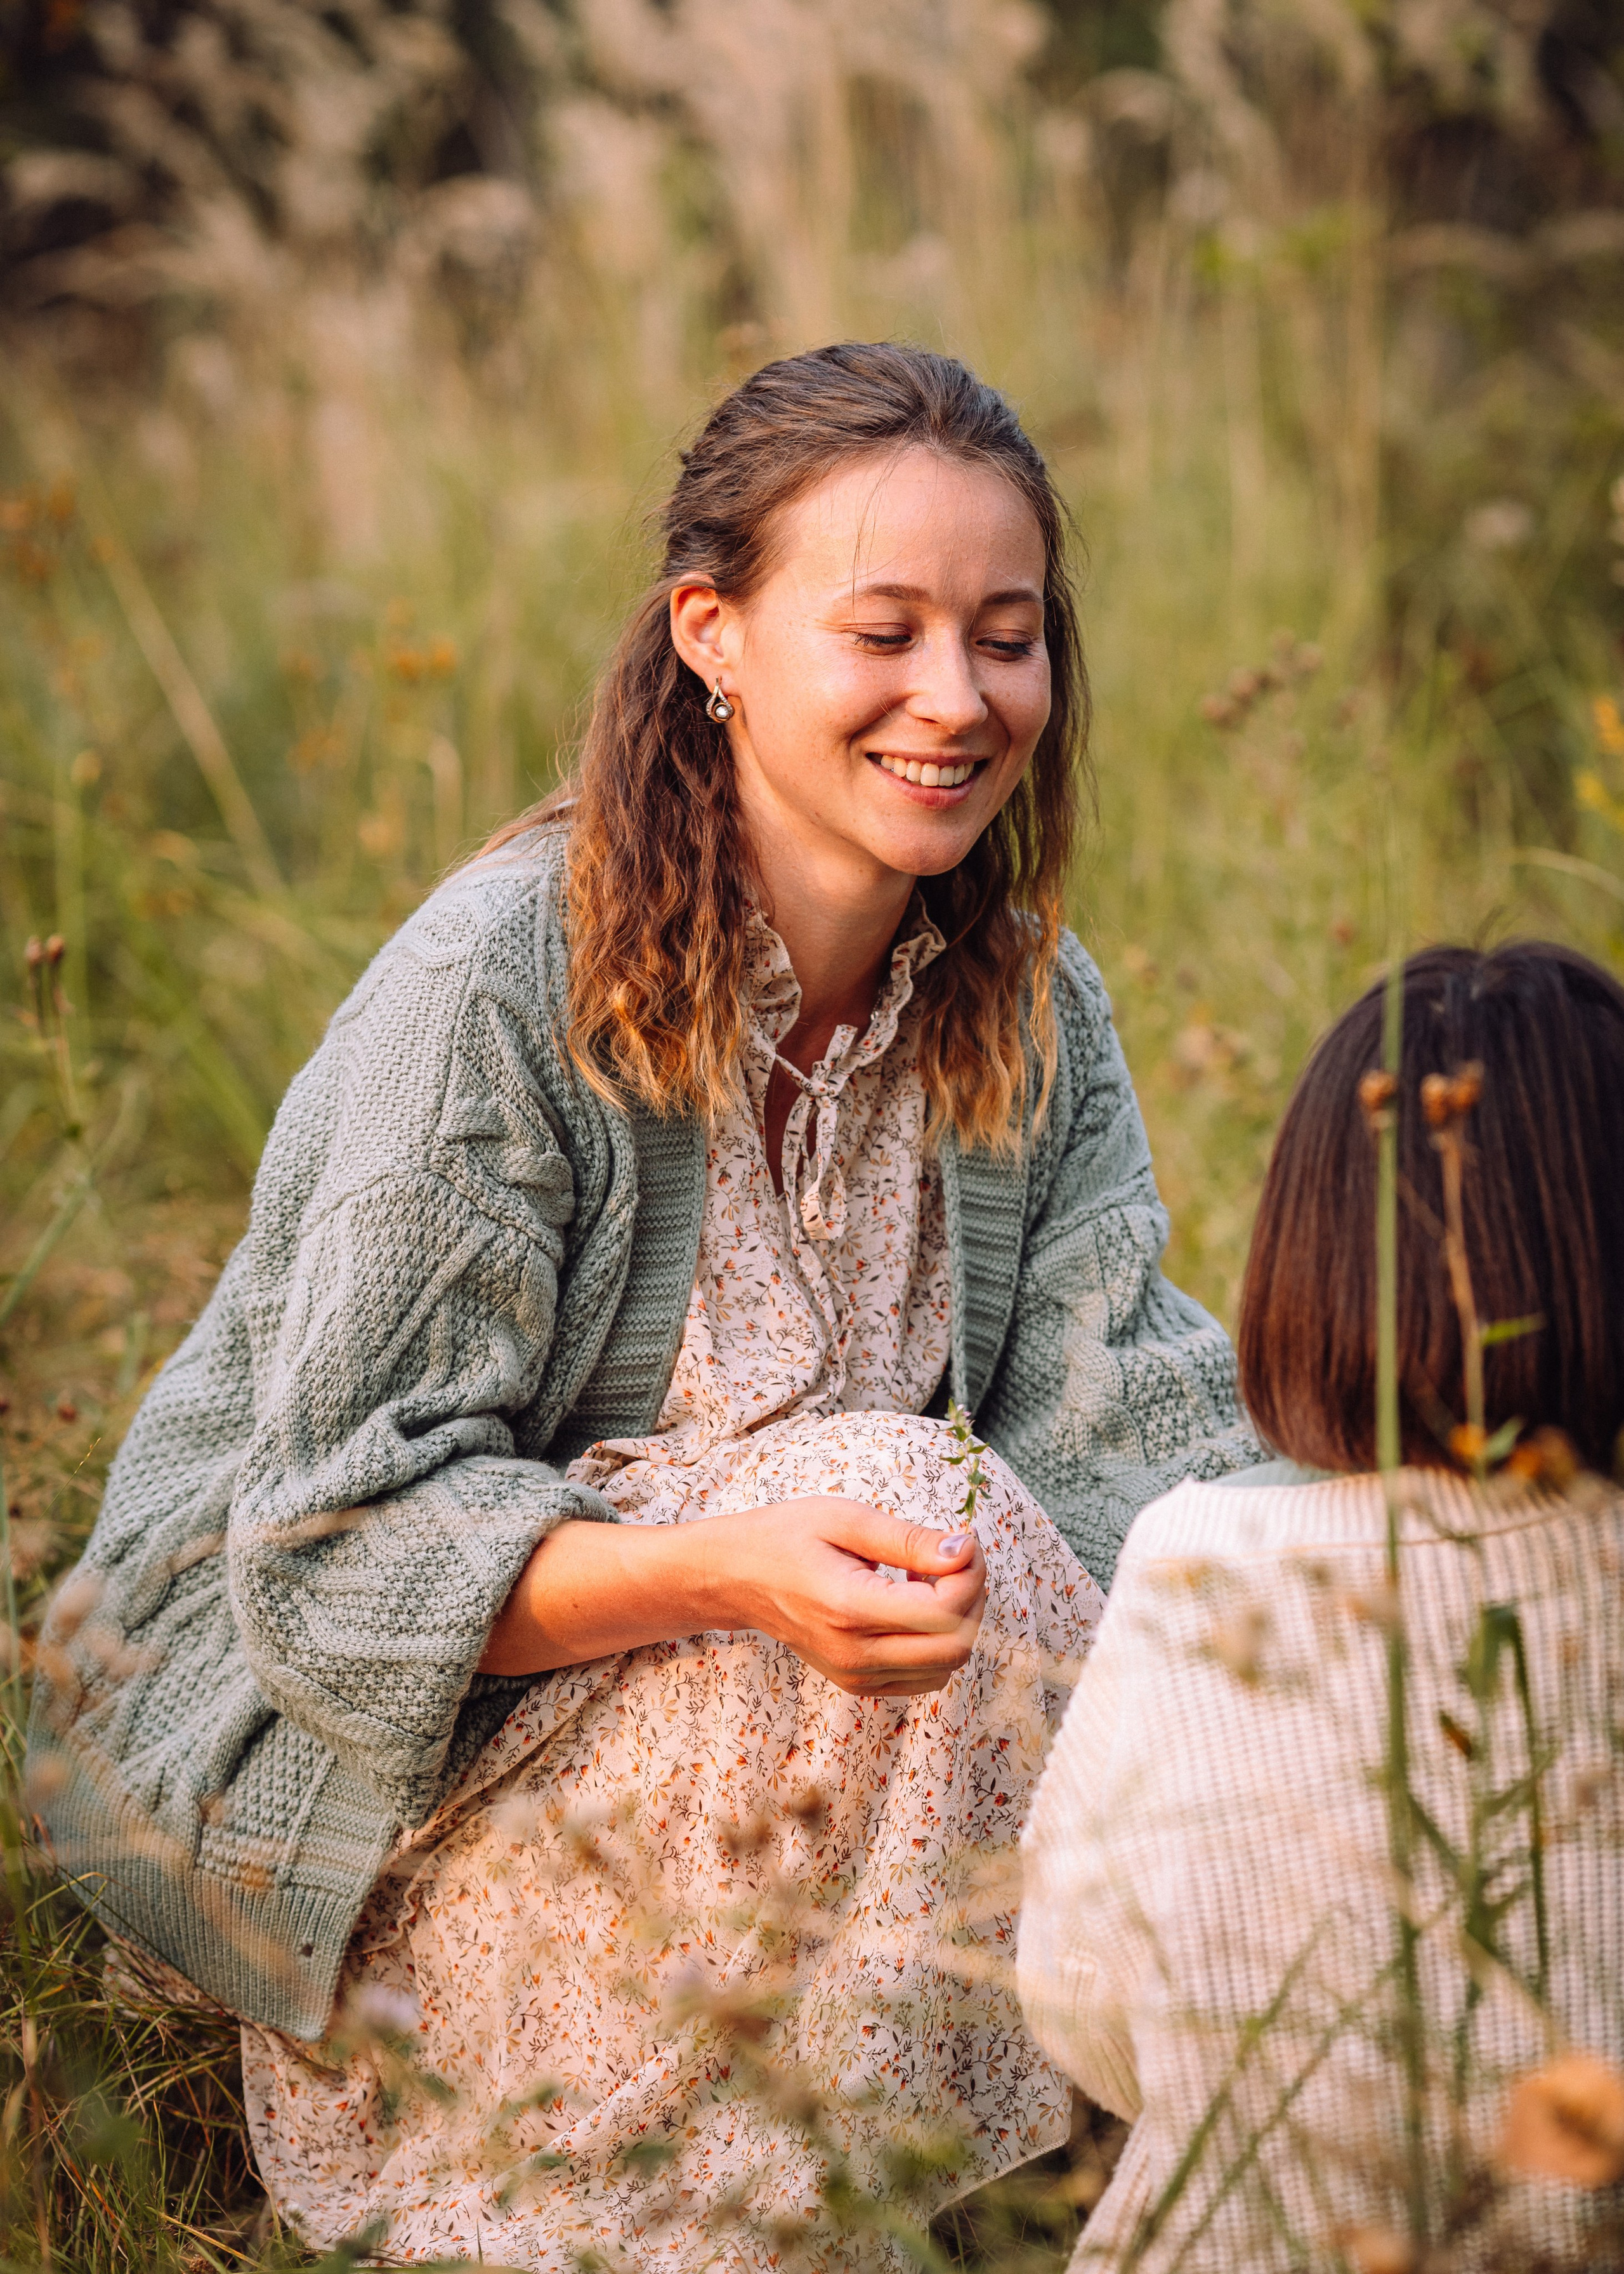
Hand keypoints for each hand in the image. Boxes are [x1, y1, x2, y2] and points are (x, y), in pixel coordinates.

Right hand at [702, 1496, 985, 1696]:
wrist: (734, 1578)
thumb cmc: (785, 1538)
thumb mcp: (845, 1519)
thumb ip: (908, 1539)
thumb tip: (964, 1552)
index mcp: (851, 1608)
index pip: (945, 1611)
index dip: (971, 1574)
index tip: (963, 1540)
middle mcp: (855, 1654)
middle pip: (956, 1645)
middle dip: (972, 1597)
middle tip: (954, 1557)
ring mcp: (856, 1676)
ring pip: (946, 1666)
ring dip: (957, 1622)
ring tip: (927, 1580)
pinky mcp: (858, 1684)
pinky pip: (923, 1677)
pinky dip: (936, 1643)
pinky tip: (912, 1605)